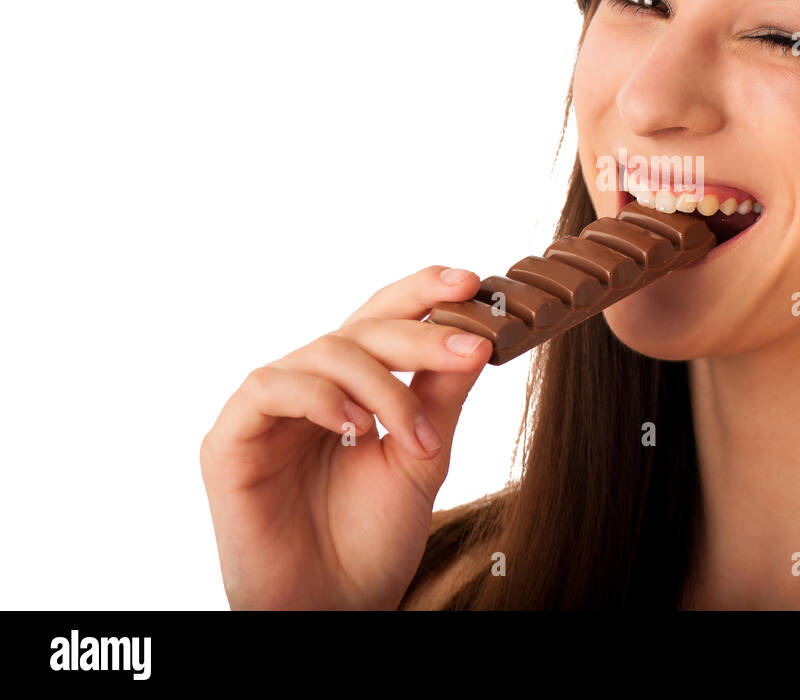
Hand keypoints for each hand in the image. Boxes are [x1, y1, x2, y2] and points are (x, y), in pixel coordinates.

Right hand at [200, 265, 491, 608]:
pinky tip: (353, 427)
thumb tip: (478, 338)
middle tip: (470, 351)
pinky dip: (318, 398)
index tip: (470, 282)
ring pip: (323, 354)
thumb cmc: (372, 538)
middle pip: (361, 330)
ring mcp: (267, 410)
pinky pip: (269, 388)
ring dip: (382, 387)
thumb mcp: (424, 458)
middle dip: (420, 336)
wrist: (334, 608)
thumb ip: (441, 397)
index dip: (421, 291)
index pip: (383, 318)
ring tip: (416, 437)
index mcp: (351, 386)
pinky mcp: (230, 439)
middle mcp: (308, 386)